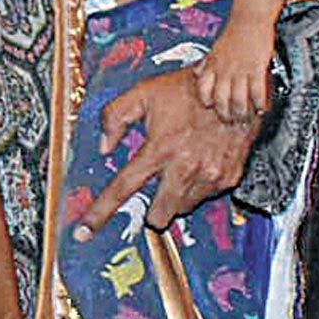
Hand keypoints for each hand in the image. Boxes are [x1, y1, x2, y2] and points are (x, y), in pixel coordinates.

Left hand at [76, 67, 260, 236]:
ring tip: (181, 167)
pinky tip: (201, 162)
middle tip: (155, 193)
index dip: (100, 213)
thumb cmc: (189, 88)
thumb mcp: (143, 92)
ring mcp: (209, 175)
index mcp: (160, 149)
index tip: (83, 232)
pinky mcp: (229, 177)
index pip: (122, 189)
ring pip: (183, 206)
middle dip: (153, 211)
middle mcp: (185, 167)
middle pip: (159, 215)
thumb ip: (115, 116)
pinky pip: (207, 195)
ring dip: (177, 196)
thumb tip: (104, 145)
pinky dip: (199, 186)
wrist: (235, 86)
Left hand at [193, 32, 273, 121]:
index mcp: (213, 65)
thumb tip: (197, 72)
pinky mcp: (256, 69)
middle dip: (226, 114)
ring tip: (246, 118)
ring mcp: (240, 71)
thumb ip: (207, 62)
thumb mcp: (214, 48)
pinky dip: (259, 104)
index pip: (204, 90)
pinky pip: (257, 92)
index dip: (208, 102)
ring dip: (242, 113)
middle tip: (231, 121)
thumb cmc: (234, 31)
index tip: (213, 108)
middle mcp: (224, 70)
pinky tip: (261, 109)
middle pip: (221, 100)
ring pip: (238, 100)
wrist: (249, 18)